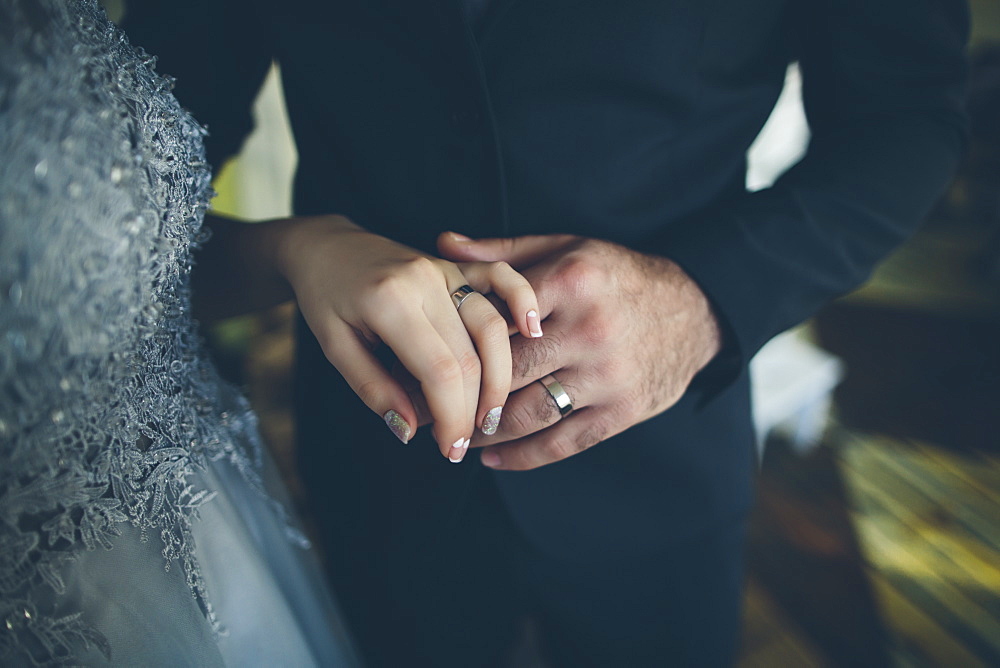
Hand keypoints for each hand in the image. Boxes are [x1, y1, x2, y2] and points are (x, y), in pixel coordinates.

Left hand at [273, 215, 541, 461]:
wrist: (326, 246)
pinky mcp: (457, 265)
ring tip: (491, 415)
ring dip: (501, 375)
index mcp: (390, 301)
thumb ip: (373, 389)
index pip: (439, 370)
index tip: (450, 449)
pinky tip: (535, 330)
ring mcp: (445, 269)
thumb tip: (410, 431)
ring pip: (493, 326)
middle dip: (475, 407)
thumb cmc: (325, 297)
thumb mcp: (334, 348)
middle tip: (465, 443)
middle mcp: (425, 281)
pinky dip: (523, 302)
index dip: (452, 417)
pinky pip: (501, 278)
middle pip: (471, 354)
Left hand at [437, 232, 721, 469]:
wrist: (694, 310)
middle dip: (462, 396)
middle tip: (427, 407)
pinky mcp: (624, 411)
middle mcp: (591, 329)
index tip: (424, 361)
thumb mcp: (566, 248)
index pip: (498, 319)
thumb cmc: (616, 276)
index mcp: (571, 282)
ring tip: (455, 433)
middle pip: (508, 372)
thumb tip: (442, 246)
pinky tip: (494, 457)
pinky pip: (564, 442)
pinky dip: (524, 456)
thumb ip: (503, 254)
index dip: (457, 344)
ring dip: (486, 430)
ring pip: (530, 414)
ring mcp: (609, 375)